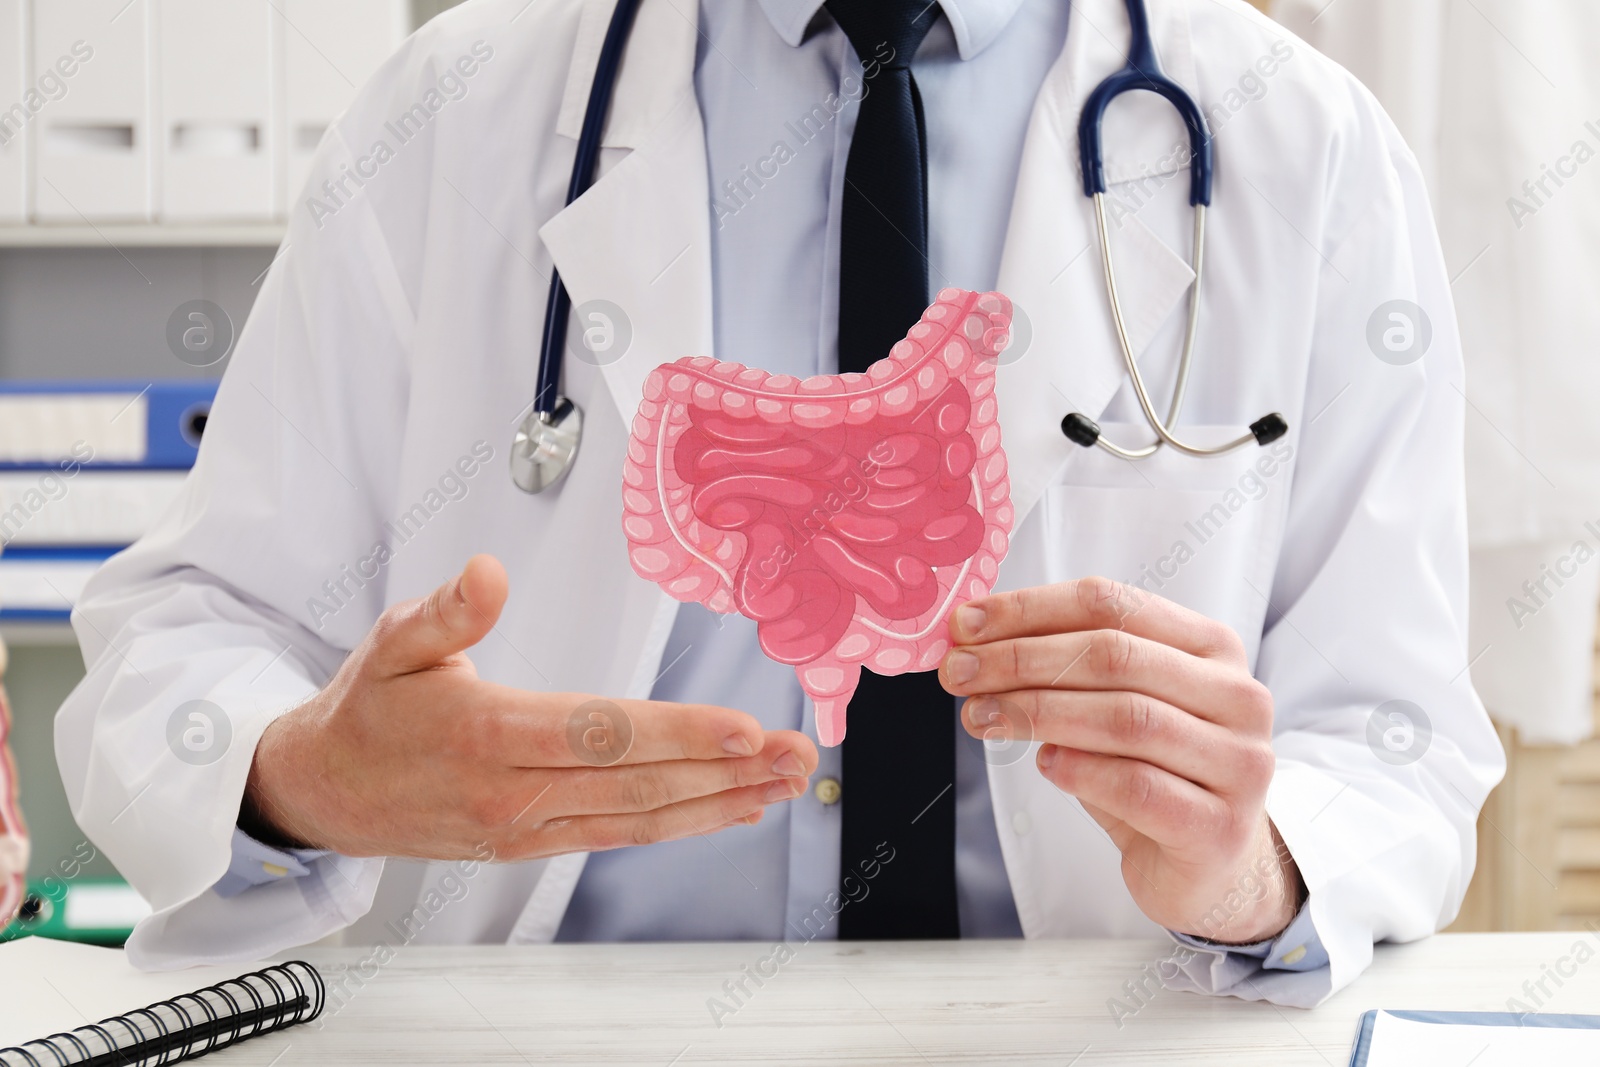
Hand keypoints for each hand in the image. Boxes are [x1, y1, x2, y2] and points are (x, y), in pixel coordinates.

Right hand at [244, 555, 817, 860]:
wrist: (328, 794)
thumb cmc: (369, 710)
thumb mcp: (391, 644)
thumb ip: (446, 611)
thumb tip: (487, 570)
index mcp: (486, 734)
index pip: (599, 735)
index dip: (677, 734)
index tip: (742, 729)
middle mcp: (514, 791)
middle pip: (640, 785)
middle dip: (729, 771)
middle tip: (798, 757)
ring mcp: (529, 826)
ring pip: (642, 820)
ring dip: (723, 801)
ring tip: (787, 783)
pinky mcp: (537, 842)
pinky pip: (622, 835)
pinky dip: (685, 823)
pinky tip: (733, 806)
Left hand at [940, 577, 1301, 943]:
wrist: (1212, 864)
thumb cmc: (1154, 773)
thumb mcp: (1115, 706)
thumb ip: (1067, 671)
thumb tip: (975, 644)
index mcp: (1211, 647)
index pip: (1111, 605)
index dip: (1031, 610)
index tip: (967, 624)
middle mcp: (1237, 696)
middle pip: (1114, 657)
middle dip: (1022, 660)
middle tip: (959, 672)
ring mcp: (1238, 763)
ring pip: (1126, 718)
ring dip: (1038, 712)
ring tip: (981, 717)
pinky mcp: (1220, 828)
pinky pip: (1139, 787)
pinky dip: (1082, 770)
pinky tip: (1044, 763)